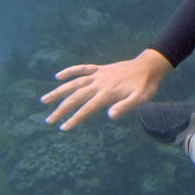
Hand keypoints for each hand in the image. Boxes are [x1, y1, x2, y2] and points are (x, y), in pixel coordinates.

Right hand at [41, 49, 172, 130]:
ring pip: (73, 83)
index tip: (63, 128)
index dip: (75, 119)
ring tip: (44, 100)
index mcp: (107, 93)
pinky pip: (82, 69)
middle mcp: (99, 84)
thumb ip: (125, 107)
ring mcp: (98, 75)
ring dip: (58, 91)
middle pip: (75, 97)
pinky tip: (58, 76)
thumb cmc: (146, 85)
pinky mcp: (100, 69)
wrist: (150, 66)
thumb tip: (110, 116)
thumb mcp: (141, 99)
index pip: (86, 109)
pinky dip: (70, 71)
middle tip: (48, 121)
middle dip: (61, 110)